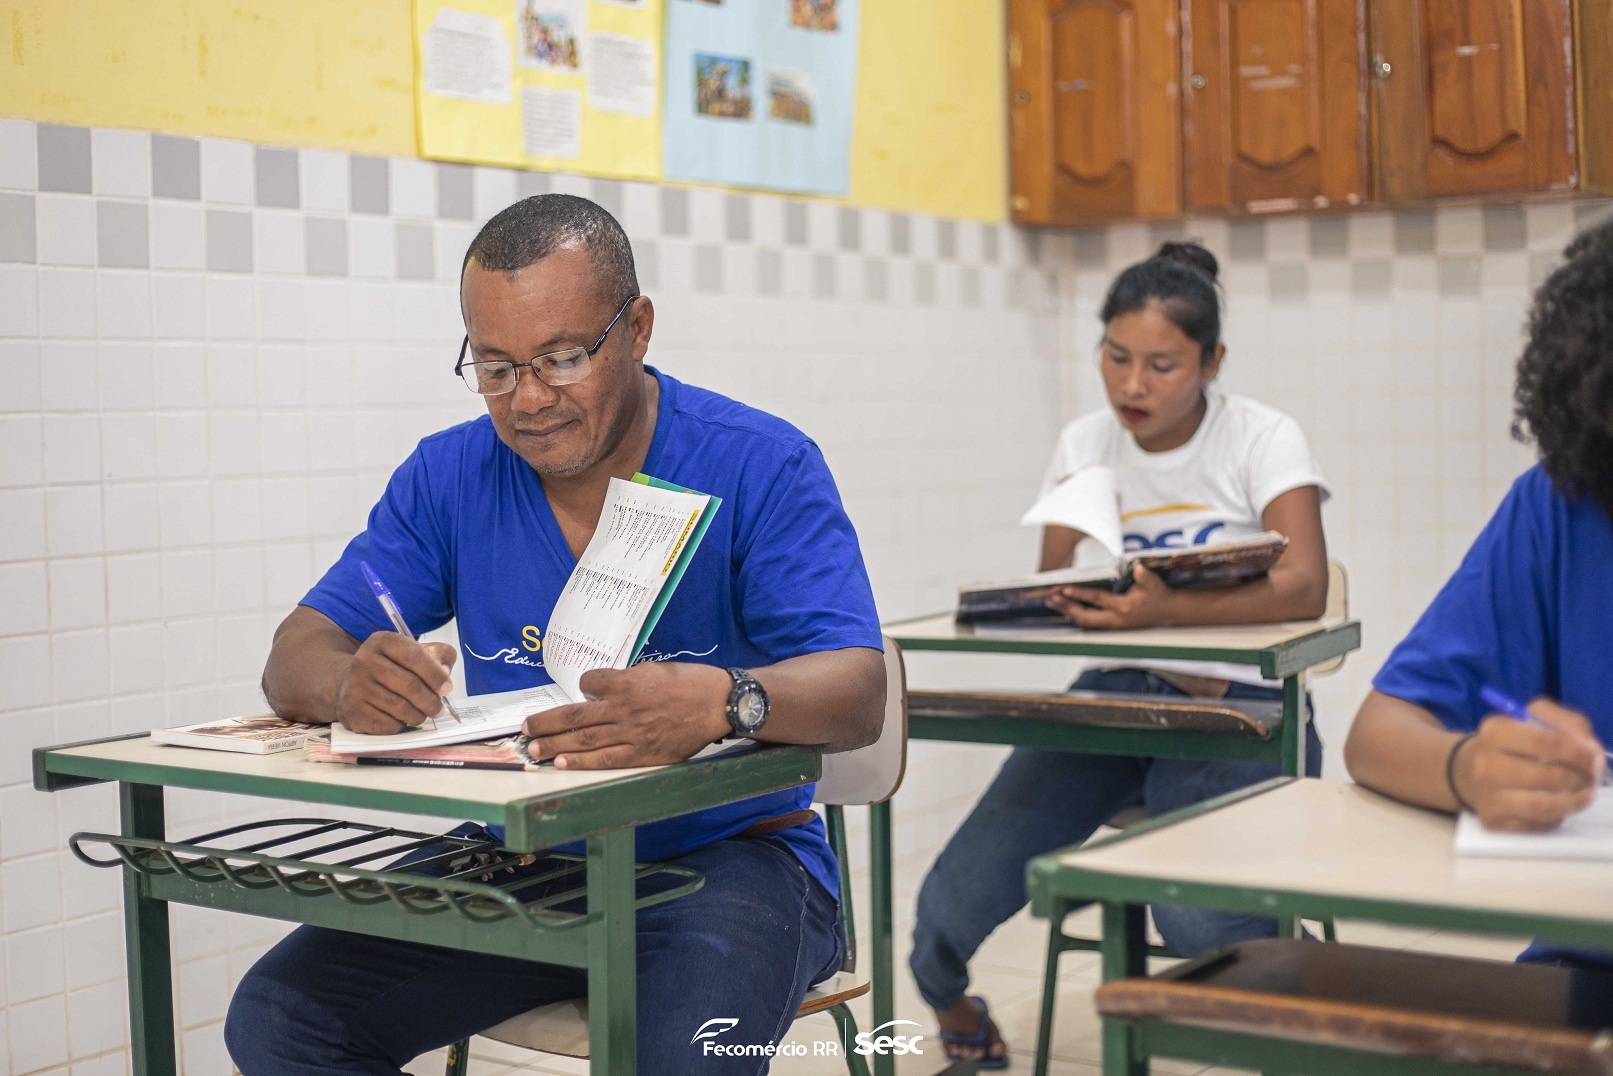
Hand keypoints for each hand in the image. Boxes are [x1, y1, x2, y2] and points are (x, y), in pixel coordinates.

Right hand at [335, 634, 457, 734]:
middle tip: (439, 709)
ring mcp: (356, 687)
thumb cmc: (393, 667)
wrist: (353, 684)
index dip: (434, 674)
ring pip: (400, 708)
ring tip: (423, 713)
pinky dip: (402, 725)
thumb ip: (439, 655)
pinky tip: (402, 719)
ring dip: (419, 715)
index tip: (447, 688)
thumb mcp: (415, 652)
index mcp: (382, 641)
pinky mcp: (353, 712)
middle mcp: (364, 661)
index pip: (413, 655)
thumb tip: (445, 673)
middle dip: (431, 700)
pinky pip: (388, 724)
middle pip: (409, 684)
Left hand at [523, 662, 731, 769]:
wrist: (721, 704)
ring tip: (534, 749)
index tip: (585, 691)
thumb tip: (604, 689)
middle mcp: (624, 707)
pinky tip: (562, 764)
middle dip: (547, 722)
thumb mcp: (656, 669)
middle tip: (525, 729)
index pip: (589, 682)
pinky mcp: (643, 753)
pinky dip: (581, 762)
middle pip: (575, 715)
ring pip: (584, 739)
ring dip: (555, 745)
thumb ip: (628, 679)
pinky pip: (605, 759)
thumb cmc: (692, 683)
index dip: (584, 686)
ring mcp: (632, 732)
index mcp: (628, 682)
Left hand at [1047, 563, 1178, 629]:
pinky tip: (1064, 608)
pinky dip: (1074, 616)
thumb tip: (1138, 568)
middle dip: (1066, 607)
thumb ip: (1145, 576)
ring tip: (1052, 602)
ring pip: (1084, 622)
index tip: (1065, 588)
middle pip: (1085, 617)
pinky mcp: (1110, 627)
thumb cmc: (1158, 595)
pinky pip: (1088, 624)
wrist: (1168, 612)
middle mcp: (1115, 620)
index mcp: (1124, 607)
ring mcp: (1112, 626)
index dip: (1080, 594)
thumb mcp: (1154, 583)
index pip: (1097, 600)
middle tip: (1051, 598)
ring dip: (1067, 612)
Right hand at [1451, 698, 1605, 830]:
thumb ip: (1570, 725)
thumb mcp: (1537, 718)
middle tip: (1591, 778)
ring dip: (1575, 801)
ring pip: (1544, 806)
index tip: (1595, 759)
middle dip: (1581, 779)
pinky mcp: (1492, 821)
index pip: (1546, 742)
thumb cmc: (1515, 743)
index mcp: (1495, 731)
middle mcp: (1486, 764)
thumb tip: (1592, 751)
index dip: (1579, 753)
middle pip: (1549, 777)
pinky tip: (1559, 806)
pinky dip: (1557, 817)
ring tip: (1585, 793)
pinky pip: (1537, 825)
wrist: (1471, 770)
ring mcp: (1487, 796)